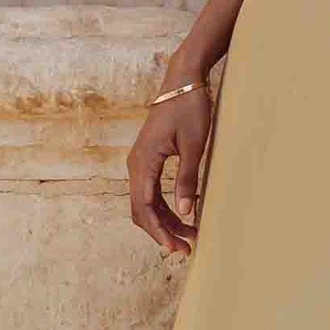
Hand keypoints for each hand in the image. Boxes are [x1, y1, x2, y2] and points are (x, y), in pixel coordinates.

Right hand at [129, 76, 212, 255]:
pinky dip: (165, 206)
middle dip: (162, 231)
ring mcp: (141, 161)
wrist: (183, 80)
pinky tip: (183, 214)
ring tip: (190, 235)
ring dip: (165, 220)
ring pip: (147, 202)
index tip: (174, 248)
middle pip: (142, 209)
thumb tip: (186, 212)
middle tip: (186, 248)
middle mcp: (136, 164)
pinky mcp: (149, 158)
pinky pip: (151, 190)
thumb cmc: (189, 108)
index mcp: (143, 162)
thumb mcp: (193, 145)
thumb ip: (186, 179)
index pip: (144, 207)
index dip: (159, 231)